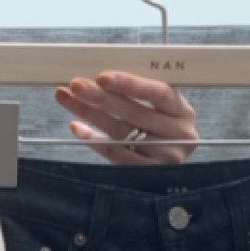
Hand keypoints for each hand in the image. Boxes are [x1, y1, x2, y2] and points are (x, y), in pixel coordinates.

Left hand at [55, 70, 198, 166]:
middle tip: (75, 85)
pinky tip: (77, 126)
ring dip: (90, 114)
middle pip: (135, 113)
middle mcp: (178, 135)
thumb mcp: (162, 105)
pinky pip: (114, 155)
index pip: (159, 92)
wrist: (173, 160)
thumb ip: (139, 91)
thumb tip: (99, 76)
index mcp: (182, 111)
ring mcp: (163, 158)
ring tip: (67, 98)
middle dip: (101, 97)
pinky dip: (93, 139)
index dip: (130, 84)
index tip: (102, 77)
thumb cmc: (163, 122)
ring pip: (120, 133)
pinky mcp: (147, 174)